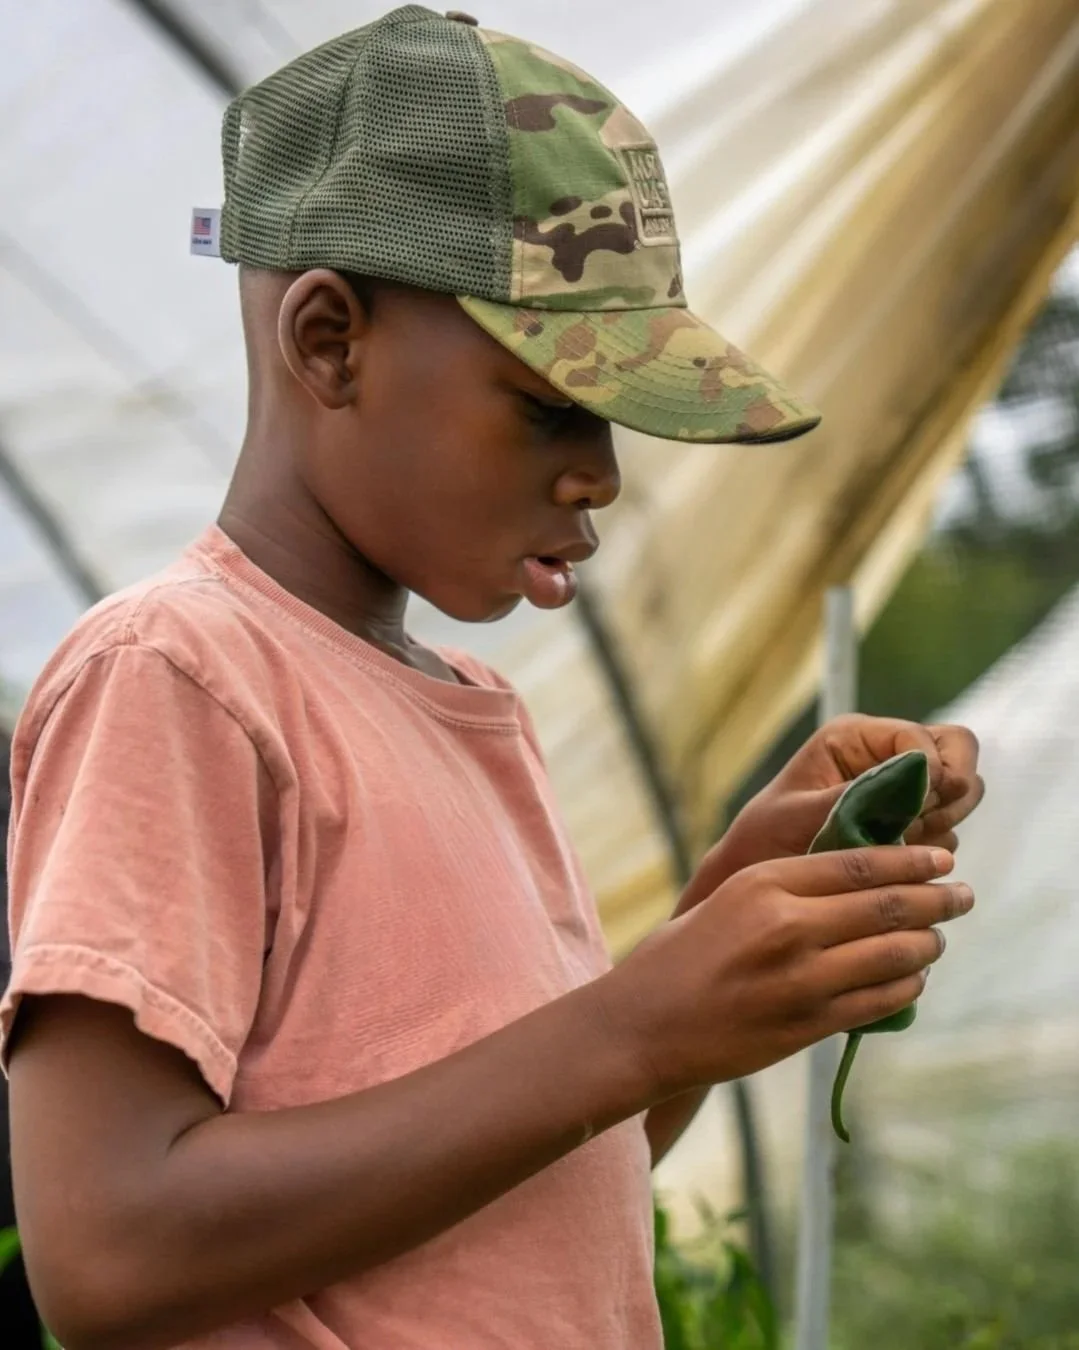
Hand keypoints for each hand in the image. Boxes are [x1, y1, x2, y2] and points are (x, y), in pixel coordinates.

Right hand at [596, 844, 970, 1095]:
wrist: (643, 1027)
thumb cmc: (679, 958)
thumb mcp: (727, 899)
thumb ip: (786, 888)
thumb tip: (855, 879)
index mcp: (763, 883)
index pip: (858, 862)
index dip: (910, 860)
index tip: (940, 859)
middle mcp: (787, 926)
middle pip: (887, 905)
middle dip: (936, 899)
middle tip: (962, 895)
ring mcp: (801, 980)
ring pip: (893, 954)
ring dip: (926, 945)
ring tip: (936, 939)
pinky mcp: (807, 1025)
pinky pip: (878, 1001)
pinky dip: (905, 987)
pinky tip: (912, 979)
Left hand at [675, 715, 983, 917]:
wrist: (754, 879)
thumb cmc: (766, 839)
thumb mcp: (804, 814)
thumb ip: (859, 794)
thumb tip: (920, 776)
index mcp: (857, 738)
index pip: (927, 739)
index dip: (934, 772)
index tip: (917, 809)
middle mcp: (885, 755)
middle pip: (959, 754)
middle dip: (949, 793)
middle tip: (916, 826)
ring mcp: (903, 789)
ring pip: (961, 794)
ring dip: (941, 823)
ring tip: (895, 846)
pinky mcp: (910, 823)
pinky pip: (948, 830)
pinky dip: (933, 848)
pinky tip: (893, 861)